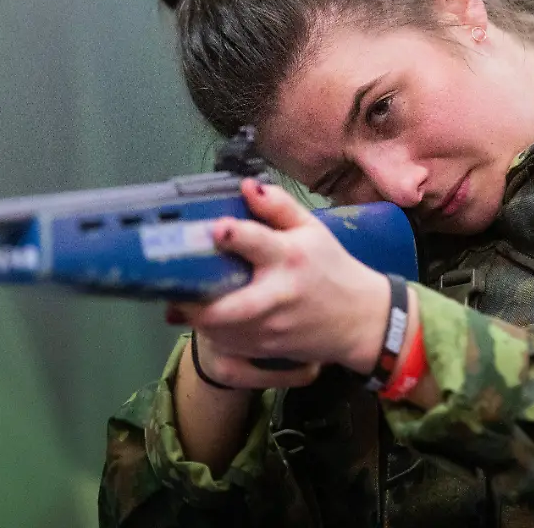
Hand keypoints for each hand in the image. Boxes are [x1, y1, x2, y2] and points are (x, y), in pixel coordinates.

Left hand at [175, 179, 391, 388]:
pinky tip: (204, 316)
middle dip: (195, 303)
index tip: (214, 229)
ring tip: (181, 300)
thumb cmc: (331, 268)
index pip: (258, 243)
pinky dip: (210, 332)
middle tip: (172, 290)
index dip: (233, 236)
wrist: (360, 320)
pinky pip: (227, 345)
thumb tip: (246, 185)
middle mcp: (277, 295)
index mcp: (289, 257)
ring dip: (196, 317)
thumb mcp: (312, 229)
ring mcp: (271, 327)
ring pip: (220, 331)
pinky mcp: (267, 348)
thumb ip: (277, 206)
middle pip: (229, 307)